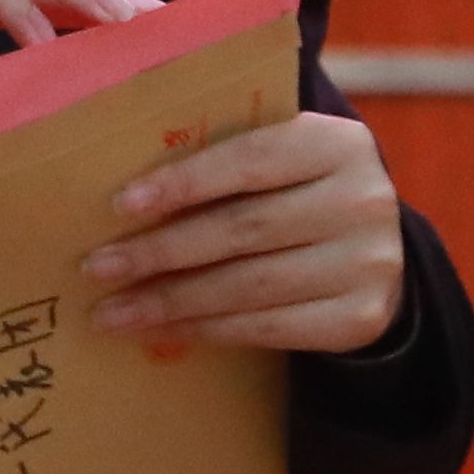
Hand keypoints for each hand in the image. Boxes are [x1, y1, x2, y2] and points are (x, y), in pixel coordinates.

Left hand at [81, 108, 410, 359]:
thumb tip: (126, 192)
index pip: (249, 158)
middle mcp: (362, 200)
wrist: (376, 254)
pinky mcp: (360, 317)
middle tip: (97, 267)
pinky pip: (269, 328)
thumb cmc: (302, 194)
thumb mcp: (286, 160)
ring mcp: (368, 263)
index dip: (184, 181)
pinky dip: (207, 330)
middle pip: (243, 228)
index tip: (120, 204)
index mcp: (337, 143)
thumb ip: (229, 156)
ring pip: (250, 285)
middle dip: (161, 250)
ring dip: (171, 301)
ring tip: (113, 312)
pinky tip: (163, 330)